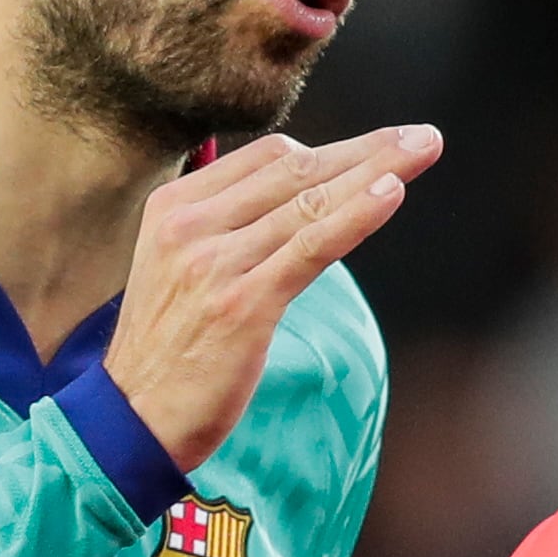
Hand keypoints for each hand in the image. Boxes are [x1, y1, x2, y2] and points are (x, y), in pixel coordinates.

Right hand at [103, 124, 441, 466]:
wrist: (132, 420)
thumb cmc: (168, 352)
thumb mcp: (180, 270)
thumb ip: (229, 231)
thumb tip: (299, 206)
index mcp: (175, 207)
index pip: (268, 158)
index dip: (332, 148)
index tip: (381, 144)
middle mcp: (191, 225)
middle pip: (296, 169)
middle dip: (367, 150)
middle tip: (421, 136)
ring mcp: (215, 262)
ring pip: (311, 201)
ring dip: (378, 170)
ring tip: (425, 149)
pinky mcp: (243, 303)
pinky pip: (312, 245)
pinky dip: (357, 214)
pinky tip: (393, 192)